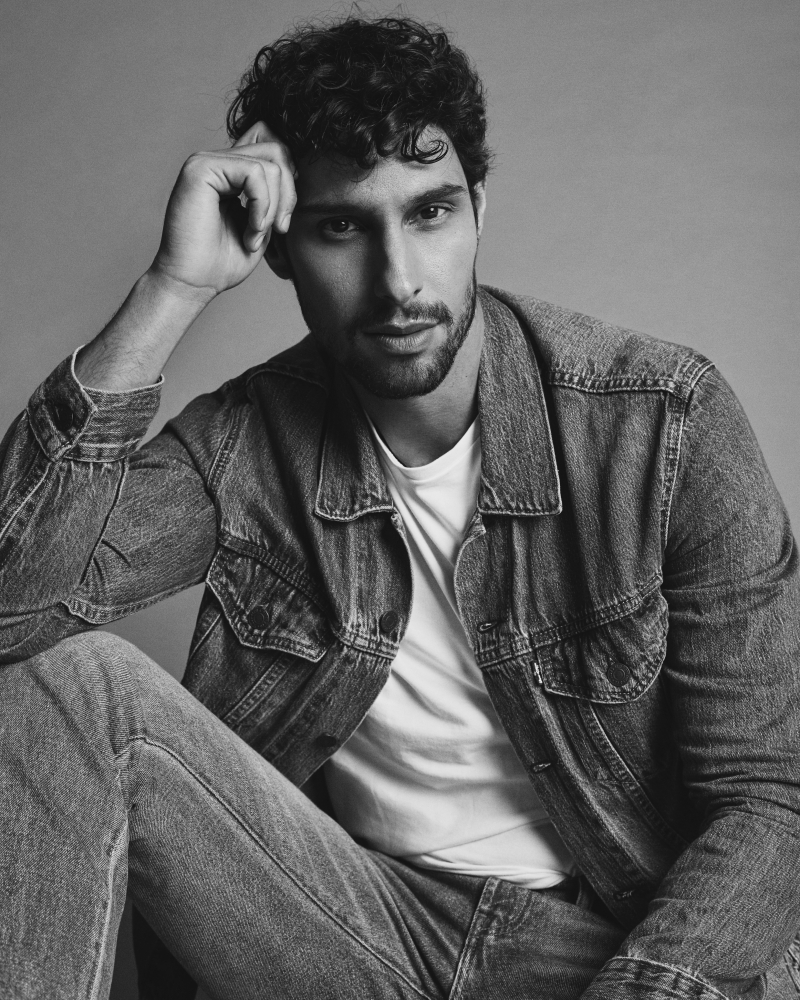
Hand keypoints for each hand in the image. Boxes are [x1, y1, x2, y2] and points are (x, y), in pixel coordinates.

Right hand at [149, 122, 295, 299]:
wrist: (193, 283)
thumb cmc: (222, 263)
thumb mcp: (262, 226)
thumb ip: (275, 198)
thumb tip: (297, 171)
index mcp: (230, 173)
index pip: (273, 147)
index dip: (290, 179)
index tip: (283, 219)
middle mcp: (218, 161)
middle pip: (277, 150)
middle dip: (289, 194)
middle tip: (279, 229)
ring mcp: (207, 161)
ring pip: (270, 163)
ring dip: (272, 208)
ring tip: (256, 236)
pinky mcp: (201, 167)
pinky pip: (254, 172)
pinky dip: (262, 206)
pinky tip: (251, 231)